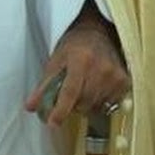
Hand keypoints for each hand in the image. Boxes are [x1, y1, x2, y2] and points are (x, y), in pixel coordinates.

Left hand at [24, 0, 129, 126]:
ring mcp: (114, 75)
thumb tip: (30, 107)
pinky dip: (100, 102)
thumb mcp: (56, 59)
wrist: (98, 31)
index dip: (61, 109)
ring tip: (84, 87)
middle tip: (70, 92)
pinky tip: (96, 88)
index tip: (53, 123)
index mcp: (80, 59)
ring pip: (96, 107)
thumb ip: (44, 85)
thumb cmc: (74, 45)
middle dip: (73, 104)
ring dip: (86, 104)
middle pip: (83, 103)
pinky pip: (109, 105)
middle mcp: (100, 67)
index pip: (70, 91)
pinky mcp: (124, 81)